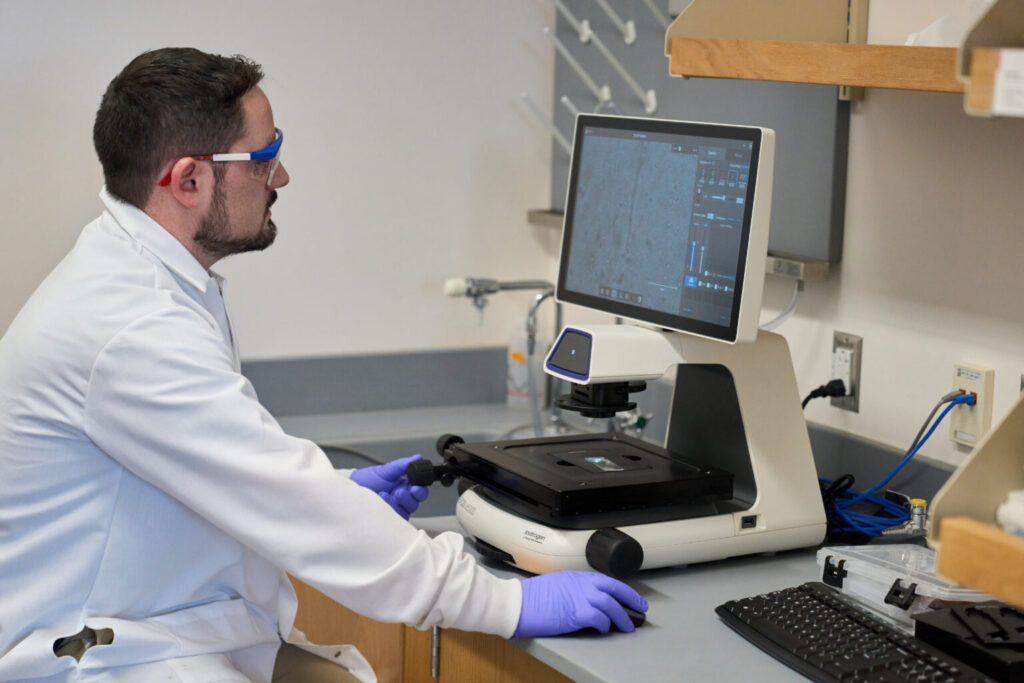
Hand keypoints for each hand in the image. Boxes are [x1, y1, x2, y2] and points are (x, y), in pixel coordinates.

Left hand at [350, 454, 428, 518]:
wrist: (350, 490)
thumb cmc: (367, 480)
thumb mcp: (386, 471)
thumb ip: (402, 465)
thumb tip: (417, 458)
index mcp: (405, 485)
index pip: (420, 489)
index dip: (420, 488)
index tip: (415, 486)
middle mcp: (403, 498)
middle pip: (417, 501)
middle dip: (412, 496)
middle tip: (402, 491)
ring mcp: (397, 508)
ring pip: (408, 509)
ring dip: (399, 501)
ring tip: (385, 494)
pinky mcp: (390, 518)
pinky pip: (397, 516)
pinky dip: (390, 508)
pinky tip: (381, 500)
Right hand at [512, 571, 647, 637]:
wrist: (516, 603)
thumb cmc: (529, 598)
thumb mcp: (555, 585)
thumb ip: (573, 590)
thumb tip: (585, 601)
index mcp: (575, 576)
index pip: (606, 580)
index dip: (623, 589)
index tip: (633, 596)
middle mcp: (580, 584)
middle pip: (614, 589)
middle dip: (631, 599)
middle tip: (640, 609)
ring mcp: (579, 597)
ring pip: (610, 605)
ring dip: (621, 617)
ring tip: (627, 626)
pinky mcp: (576, 613)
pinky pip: (599, 618)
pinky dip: (605, 624)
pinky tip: (605, 629)